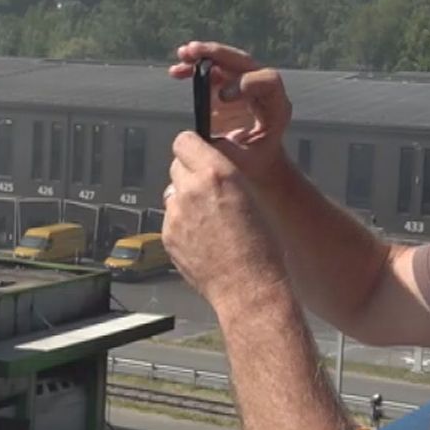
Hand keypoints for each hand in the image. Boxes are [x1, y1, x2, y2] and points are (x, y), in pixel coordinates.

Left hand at [163, 131, 285, 311]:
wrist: (249, 288)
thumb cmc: (261, 248)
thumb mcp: (250, 196)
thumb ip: (223, 177)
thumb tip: (208, 168)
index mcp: (218, 173)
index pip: (185, 141)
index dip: (191, 148)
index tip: (196, 154)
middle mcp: (192, 189)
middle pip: (176, 166)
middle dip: (189, 175)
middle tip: (207, 192)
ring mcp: (176, 214)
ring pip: (172, 193)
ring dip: (184, 200)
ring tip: (208, 220)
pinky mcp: (168, 235)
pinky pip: (170, 219)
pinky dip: (181, 224)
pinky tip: (202, 239)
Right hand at [168, 41, 293, 182]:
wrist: (258, 162)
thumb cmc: (254, 164)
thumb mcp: (243, 162)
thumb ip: (227, 151)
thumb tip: (204, 140)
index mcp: (277, 107)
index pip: (268, 81)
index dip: (245, 83)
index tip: (222, 96)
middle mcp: (263, 90)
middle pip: (244, 62)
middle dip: (218, 55)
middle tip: (193, 53)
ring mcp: (246, 84)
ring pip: (226, 61)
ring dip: (203, 55)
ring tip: (182, 55)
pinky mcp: (229, 85)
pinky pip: (212, 69)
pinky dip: (194, 68)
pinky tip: (176, 71)